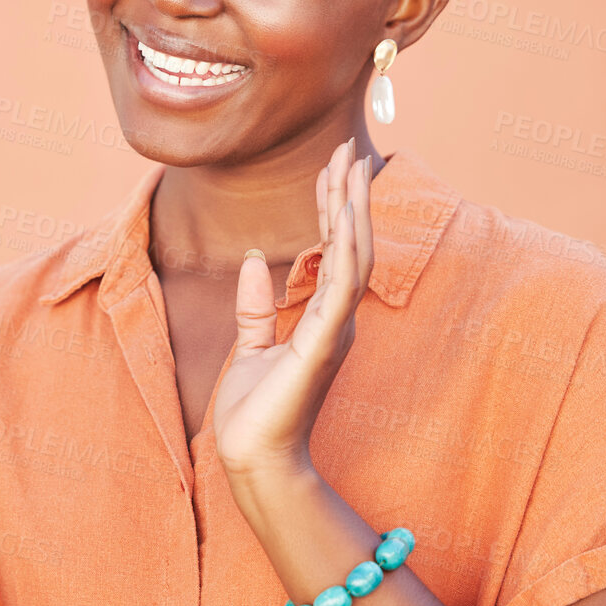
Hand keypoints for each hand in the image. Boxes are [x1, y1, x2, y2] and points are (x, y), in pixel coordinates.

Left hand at [213, 137, 374, 480]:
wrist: (252, 457)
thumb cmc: (254, 412)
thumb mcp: (250, 345)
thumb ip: (254, 304)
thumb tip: (254, 258)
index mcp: (322, 318)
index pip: (333, 250)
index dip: (333, 206)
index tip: (333, 166)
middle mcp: (337, 320)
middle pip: (352, 243)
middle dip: (349, 195)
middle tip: (349, 148)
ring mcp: (335, 330)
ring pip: (355, 256)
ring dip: (353, 210)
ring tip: (350, 166)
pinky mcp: (323, 343)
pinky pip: (342, 287)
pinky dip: (346, 249)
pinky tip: (344, 216)